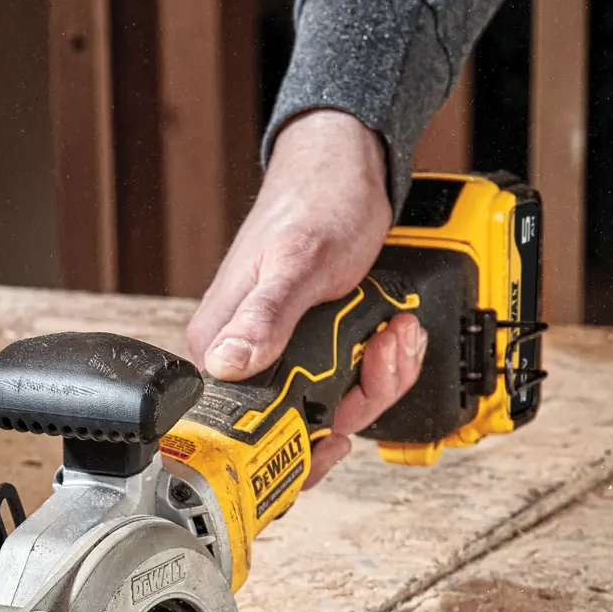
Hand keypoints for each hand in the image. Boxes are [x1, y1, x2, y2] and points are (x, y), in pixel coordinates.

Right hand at [186, 108, 426, 488]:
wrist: (347, 169)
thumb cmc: (314, 203)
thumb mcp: (296, 262)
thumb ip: (264, 316)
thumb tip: (227, 365)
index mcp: (218, 348)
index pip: (245, 434)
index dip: (299, 442)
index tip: (338, 423)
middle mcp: (243, 360)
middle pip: (299, 429)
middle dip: (355, 399)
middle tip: (381, 351)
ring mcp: (282, 357)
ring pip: (334, 409)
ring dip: (379, 377)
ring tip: (394, 332)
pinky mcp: (314, 353)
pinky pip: (350, 385)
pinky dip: (384, 364)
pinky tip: (393, 330)